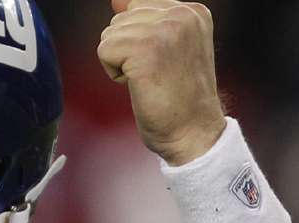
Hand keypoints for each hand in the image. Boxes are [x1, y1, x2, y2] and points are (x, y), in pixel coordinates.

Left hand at [98, 0, 225, 165]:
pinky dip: (114, 73)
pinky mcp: (146, 50)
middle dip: (127, 50)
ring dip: (121, 62)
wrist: (193, 133)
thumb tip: (116, 0)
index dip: (136, 38)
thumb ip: (145, 20)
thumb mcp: (168, 49)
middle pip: (121, 20)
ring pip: (110, 35)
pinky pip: (104, 50)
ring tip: (150, 80)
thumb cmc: (179, 98)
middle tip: (156, 75)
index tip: (160, 62)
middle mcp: (182, 14)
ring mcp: (165, 30)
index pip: (138, 5)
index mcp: (193, 11)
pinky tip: (140, 85)